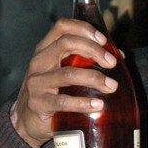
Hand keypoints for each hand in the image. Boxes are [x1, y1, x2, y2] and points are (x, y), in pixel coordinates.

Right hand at [13, 19, 118, 147]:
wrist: (28, 120)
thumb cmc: (51, 93)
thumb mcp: (64, 72)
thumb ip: (86, 61)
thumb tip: (119, 55)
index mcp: (45, 49)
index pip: (62, 27)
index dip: (84, 28)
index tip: (103, 40)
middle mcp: (38, 62)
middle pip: (66, 43)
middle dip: (93, 50)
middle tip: (112, 63)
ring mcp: (36, 82)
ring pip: (68, 73)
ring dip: (94, 78)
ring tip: (112, 86)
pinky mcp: (39, 103)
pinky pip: (64, 101)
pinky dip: (84, 103)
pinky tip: (98, 105)